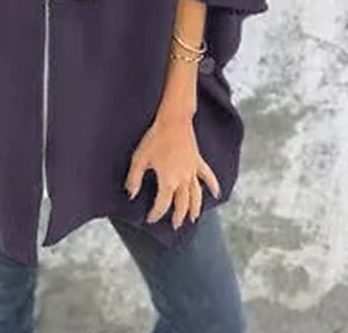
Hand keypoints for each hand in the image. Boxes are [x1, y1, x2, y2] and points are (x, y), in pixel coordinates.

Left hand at [124, 113, 220, 228]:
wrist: (174, 120)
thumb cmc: (155, 138)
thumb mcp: (139, 158)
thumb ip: (134, 179)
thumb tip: (131, 195)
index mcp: (168, 181)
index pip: (162, 204)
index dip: (156, 214)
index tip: (150, 219)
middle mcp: (183, 180)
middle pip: (182, 204)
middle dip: (178, 216)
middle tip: (175, 226)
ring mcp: (192, 171)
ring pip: (196, 196)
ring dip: (195, 208)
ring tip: (194, 219)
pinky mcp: (198, 161)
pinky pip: (208, 177)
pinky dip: (214, 186)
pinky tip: (216, 194)